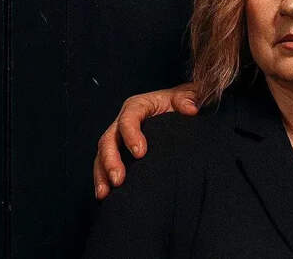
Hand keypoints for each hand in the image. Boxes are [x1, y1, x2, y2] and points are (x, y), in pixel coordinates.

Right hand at [93, 82, 198, 198]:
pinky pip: (105, 165)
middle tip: (118, 180)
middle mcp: (124, 121)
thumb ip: (188, 100)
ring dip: (102, 174)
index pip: (128, 119)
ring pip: (102, 155)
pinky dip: (103, 179)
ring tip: (104, 193)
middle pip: (109, 139)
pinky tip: (105, 196)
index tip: (140, 153)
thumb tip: (190, 110)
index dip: (131, 135)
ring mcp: (120, 138)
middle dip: (111, 160)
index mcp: (138, 106)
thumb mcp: (188, 96)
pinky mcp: (121, 152)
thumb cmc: (184, 103)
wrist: (183, 110)